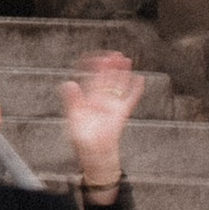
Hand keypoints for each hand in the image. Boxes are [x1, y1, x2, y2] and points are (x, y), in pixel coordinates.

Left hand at [62, 49, 145, 185]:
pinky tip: (139, 79)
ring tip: (126, 60)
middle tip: (115, 54)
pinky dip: (135, 90)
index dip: (93, 68)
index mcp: (87, 100)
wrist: (95, 155)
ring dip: (122, 74)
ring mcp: (112, 107)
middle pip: (107, 80)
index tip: (96, 57)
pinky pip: (130, 100)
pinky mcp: (121, 114)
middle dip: (110, 67)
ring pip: (119, 86)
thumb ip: (72, 100)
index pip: (91, 79)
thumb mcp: (74, 117)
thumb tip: (68, 83)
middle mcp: (100, 101)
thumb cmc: (82, 139)